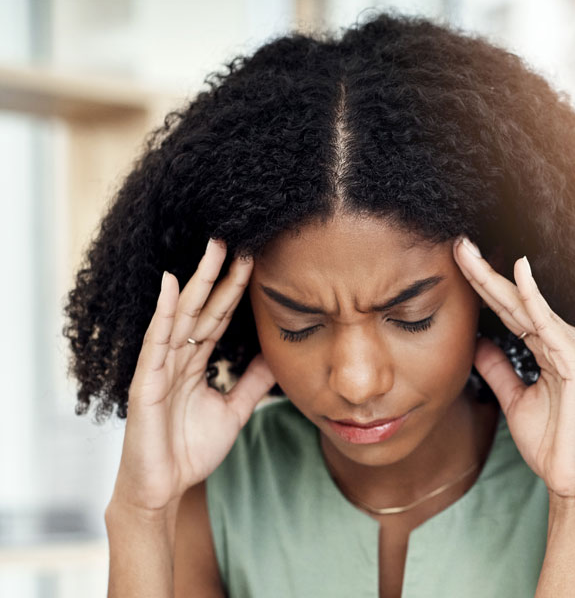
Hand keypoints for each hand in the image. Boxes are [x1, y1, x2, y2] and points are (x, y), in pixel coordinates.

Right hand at [112, 239, 274, 513]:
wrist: (164, 488)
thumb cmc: (191, 449)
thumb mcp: (234, 410)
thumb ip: (252, 383)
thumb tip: (277, 356)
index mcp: (197, 362)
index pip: (220, 317)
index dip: (237, 289)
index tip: (256, 259)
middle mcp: (178, 357)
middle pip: (204, 307)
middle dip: (220, 273)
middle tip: (237, 238)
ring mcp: (160, 367)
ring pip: (183, 315)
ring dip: (198, 281)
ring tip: (213, 248)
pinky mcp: (145, 382)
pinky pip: (156, 342)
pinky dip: (164, 313)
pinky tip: (172, 285)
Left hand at [453, 237, 574, 502]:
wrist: (573, 479)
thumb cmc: (551, 441)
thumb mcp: (513, 399)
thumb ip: (498, 368)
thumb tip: (477, 342)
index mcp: (547, 346)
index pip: (507, 309)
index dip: (481, 285)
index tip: (456, 261)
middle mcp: (561, 340)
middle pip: (513, 300)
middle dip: (482, 271)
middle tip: (456, 243)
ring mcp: (571, 348)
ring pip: (525, 305)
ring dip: (495, 276)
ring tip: (467, 251)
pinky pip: (548, 324)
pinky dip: (533, 297)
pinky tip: (518, 271)